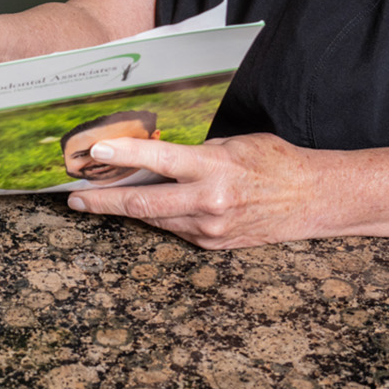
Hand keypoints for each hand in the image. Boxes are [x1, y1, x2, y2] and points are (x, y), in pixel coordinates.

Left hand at [64, 133, 314, 248]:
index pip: (159, 160)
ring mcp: (211, 229)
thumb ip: (196, 152)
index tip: (95, 152)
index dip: (123, 156)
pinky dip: (154, 218)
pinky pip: (174, 230)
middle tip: (75, 196)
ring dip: (123, 211)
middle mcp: (210, 202)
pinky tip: (137, 210)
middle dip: (103, 201)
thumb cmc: (275, 162)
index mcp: (215, 168)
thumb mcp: (234, 143)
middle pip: (144, 204)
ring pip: (154, 220)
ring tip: (95, 201)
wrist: (313, 200)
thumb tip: (158, 155)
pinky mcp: (214, 245)